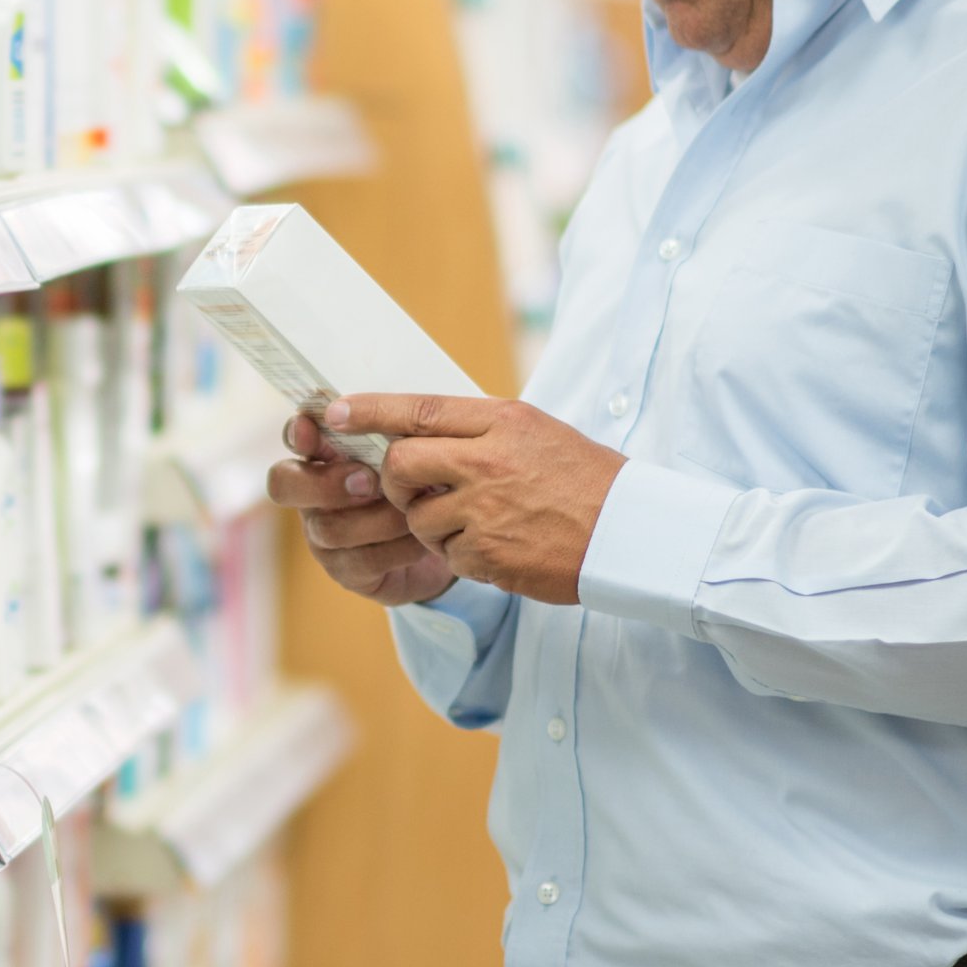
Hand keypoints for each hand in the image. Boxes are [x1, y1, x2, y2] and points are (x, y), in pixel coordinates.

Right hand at [266, 410, 458, 608]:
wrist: (454, 535)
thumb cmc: (430, 478)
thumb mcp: (418, 449)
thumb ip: (396, 430)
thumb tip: (385, 416)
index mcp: (327, 453)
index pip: (295, 436)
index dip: (298, 432)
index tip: (312, 428)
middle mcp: (314, 493)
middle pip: (284, 484)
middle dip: (324, 482)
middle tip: (368, 480)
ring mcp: (324, 534)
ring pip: (328, 528)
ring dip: (377, 518)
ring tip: (415, 509)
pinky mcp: (346, 570)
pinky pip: (361, 560)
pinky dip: (396, 548)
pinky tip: (422, 539)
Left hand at [323, 395, 623, 607]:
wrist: (632, 533)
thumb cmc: (587, 481)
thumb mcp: (538, 433)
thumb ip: (481, 430)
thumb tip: (423, 431)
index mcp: (502, 421)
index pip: (419, 409)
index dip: (369, 411)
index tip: (334, 413)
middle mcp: (487, 460)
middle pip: (400, 464)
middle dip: (393, 482)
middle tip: (412, 492)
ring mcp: (485, 509)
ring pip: (417, 517)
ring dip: (432, 526)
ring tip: (476, 525)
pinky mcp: (487, 554)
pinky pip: (446, 555)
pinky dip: (461, 556)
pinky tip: (496, 549)